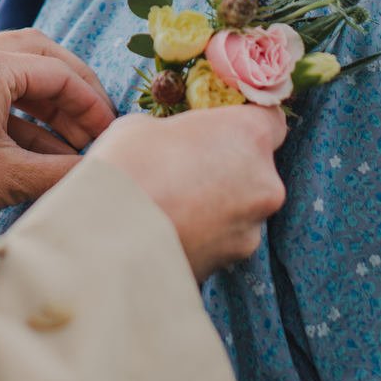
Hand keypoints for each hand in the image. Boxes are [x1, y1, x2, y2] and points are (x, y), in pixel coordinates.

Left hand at [0, 37, 115, 285]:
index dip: (90, 103)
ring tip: (74, 143)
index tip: (110, 133)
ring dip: (47, 103)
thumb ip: (64, 170)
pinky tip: (42, 148)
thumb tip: (104, 170)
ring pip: (13, 70)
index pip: (56, 71)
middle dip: (72, 91)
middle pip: (37, 55)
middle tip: (97, 126)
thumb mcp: (9, 179)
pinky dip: (19, 112)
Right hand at [91, 106, 287, 282]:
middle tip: (188, 166)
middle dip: (229, 165)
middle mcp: (264, 181)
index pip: (271, 120)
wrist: (109, 239)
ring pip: (243, 206)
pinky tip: (172, 229)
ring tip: (174, 204)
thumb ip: (179, 132)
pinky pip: (225, 237)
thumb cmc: (128, 167)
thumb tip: (177, 142)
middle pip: (257, 167)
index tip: (224, 125)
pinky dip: (207, 233)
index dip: (246, 121)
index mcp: (248, 135)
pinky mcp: (234, 261)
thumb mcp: (146, 126)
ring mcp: (253, 227)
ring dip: (219, 203)